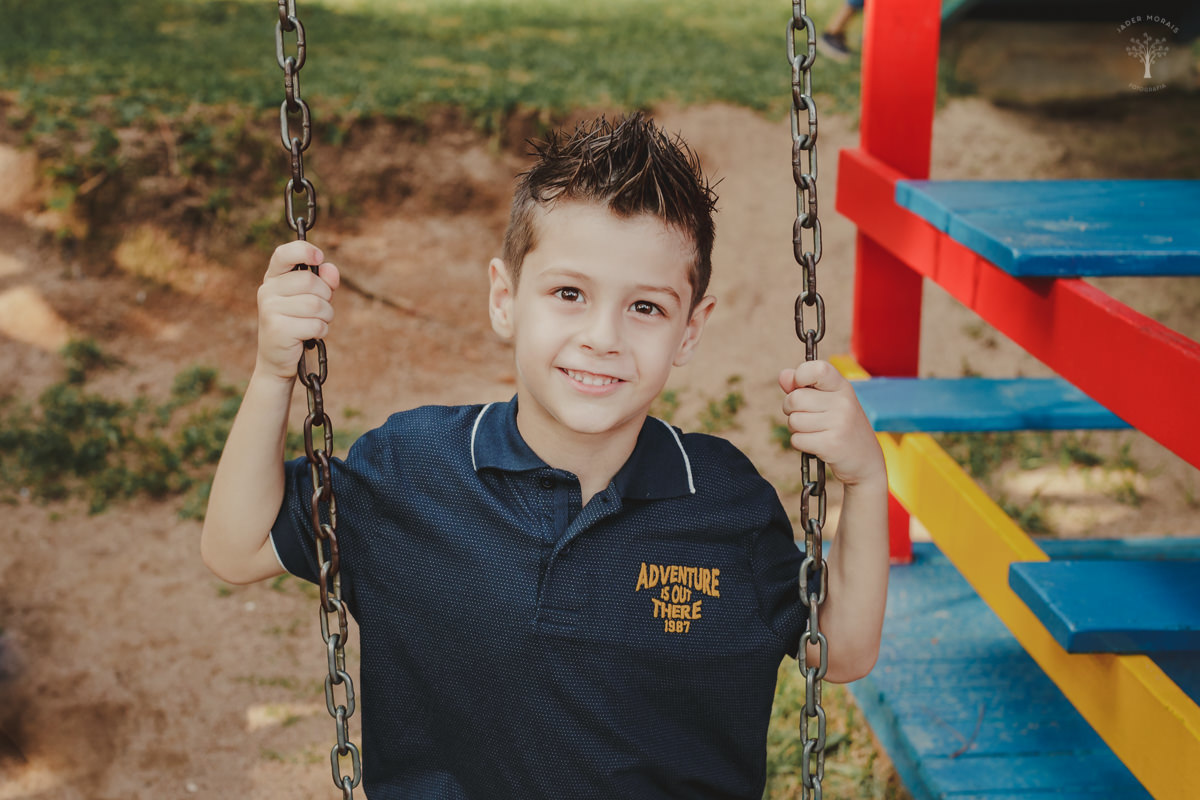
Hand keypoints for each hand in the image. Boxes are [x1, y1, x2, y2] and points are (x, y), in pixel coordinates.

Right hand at [255, 241, 340, 381]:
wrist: (277, 359)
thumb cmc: (297, 323)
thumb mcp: (311, 298)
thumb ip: (323, 281)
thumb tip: (331, 269)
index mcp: (273, 278)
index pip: (284, 254)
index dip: (303, 250)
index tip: (319, 256)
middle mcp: (267, 291)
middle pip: (309, 281)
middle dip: (325, 296)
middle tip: (320, 310)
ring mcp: (270, 309)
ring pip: (316, 305)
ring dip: (326, 316)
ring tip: (316, 323)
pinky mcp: (277, 329)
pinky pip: (315, 325)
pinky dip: (321, 331)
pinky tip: (311, 336)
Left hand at [779, 360, 884, 486]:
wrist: (867, 462)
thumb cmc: (842, 428)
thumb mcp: (830, 402)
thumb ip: (804, 386)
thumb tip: (783, 375)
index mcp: (842, 387)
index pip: (816, 368)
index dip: (800, 376)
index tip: (800, 387)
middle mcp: (843, 402)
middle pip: (794, 399)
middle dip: (791, 410)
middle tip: (806, 417)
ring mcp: (839, 423)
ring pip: (793, 421)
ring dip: (797, 429)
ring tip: (814, 432)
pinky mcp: (831, 444)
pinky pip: (797, 439)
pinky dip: (801, 444)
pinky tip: (816, 445)